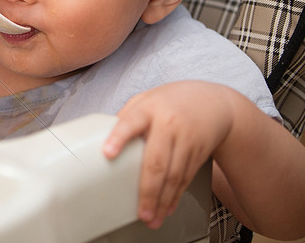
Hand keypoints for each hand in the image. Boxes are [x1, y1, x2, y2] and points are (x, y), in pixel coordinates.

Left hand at [102, 81, 234, 228]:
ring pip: (174, 176)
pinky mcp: (198, 153)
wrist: (215, 103)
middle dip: (148, 190)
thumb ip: (127, 116)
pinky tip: (167, 208)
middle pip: (157, 161)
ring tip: (152, 218)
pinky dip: (175, 196)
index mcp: (149, 109)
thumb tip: (103, 137)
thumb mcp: (146, 99)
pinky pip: (185, 179)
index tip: (108, 154)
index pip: (130, 122)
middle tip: (140, 211)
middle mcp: (168, 125)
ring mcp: (186, 140)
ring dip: (162, 200)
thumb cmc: (172, 101)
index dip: (118, 138)